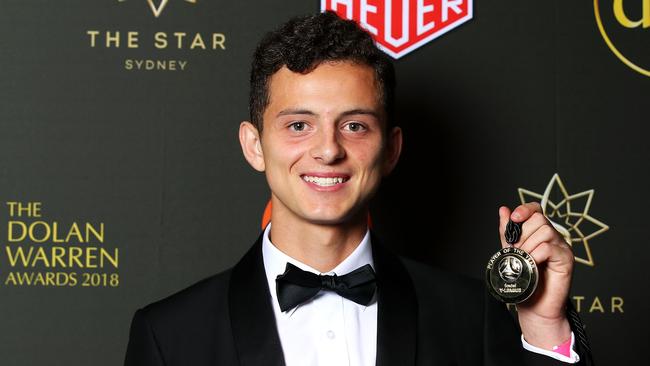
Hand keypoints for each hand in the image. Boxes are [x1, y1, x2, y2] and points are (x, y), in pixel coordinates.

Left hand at [499, 202, 572, 348]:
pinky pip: (550, 247)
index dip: (525, 209)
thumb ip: (507, 232)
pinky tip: (532, 265)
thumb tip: (503, 209)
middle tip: (517, 252)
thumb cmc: (524, 281)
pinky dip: (536, 255)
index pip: (536, 210)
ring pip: (545, 231)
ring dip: (528, 245)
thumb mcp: (511, 252)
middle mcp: (553, 237)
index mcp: (539, 233)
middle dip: (522, 234)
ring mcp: (561, 247)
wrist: (534, 307)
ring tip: (524, 260)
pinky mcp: (566, 259)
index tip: (514, 218)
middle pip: (539, 219)